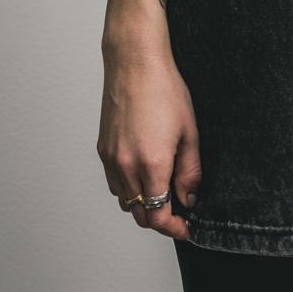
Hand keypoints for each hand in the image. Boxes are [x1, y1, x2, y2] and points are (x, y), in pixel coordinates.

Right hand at [97, 38, 201, 240]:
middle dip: (161, 219)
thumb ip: (190, 171)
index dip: (174, 228)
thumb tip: (190, 198)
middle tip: (180, 212)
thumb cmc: (164, 90)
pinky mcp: (102, 150)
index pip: (158, 216)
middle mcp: (126, 167)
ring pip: (125, 201)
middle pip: (140, 215)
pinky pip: (114, 183)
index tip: (187, 227)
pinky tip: (144, 173)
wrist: (135, 63)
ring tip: (164, 190)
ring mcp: (111, 159)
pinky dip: (129, 189)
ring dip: (144, 204)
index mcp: (151, 164)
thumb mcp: (189, 131)